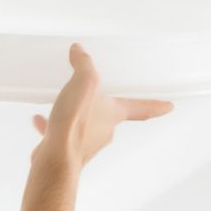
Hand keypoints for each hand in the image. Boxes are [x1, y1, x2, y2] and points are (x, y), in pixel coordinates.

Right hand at [32, 43, 173, 166]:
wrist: (54, 159)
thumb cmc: (75, 123)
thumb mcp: (83, 84)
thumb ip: (83, 66)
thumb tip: (79, 50)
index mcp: (113, 115)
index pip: (141, 109)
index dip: (156, 105)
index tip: (170, 106)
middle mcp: (104, 132)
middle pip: (108, 117)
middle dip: (102, 108)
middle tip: (96, 97)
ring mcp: (84, 145)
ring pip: (83, 126)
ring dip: (75, 117)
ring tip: (61, 107)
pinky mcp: (66, 153)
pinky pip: (62, 135)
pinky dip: (53, 127)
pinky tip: (40, 121)